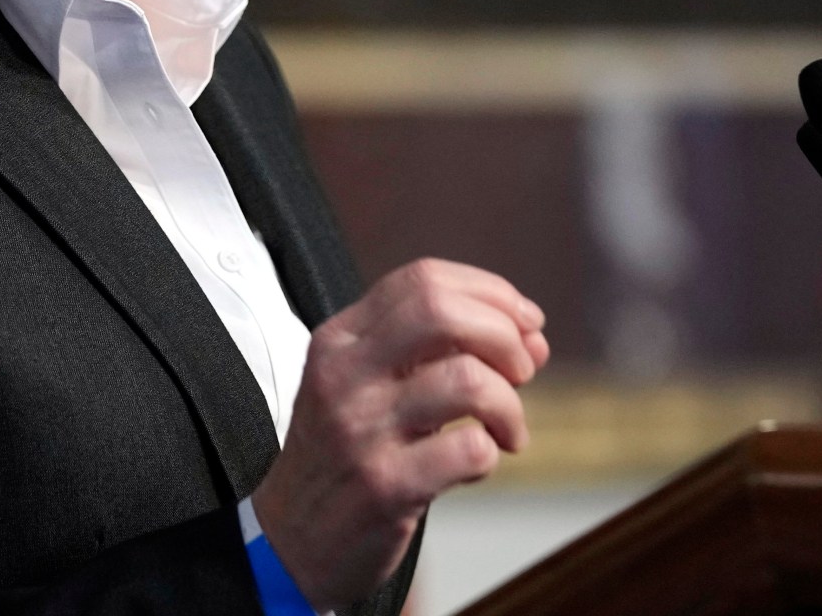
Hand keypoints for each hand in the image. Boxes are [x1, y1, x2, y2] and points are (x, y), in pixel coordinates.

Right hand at [249, 259, 550, 609]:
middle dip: (504, 334)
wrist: (291, 542)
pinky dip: (490, 453)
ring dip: (510, 405)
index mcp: (340, 339)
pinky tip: (477, 463)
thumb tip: (531, 337)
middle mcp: (345, 375)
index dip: (490, 293)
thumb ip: (437, 351)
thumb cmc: (341, 457)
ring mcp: (362, 430)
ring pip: (468, 380)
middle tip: (520, 370)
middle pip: (442, 311)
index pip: (423, 279)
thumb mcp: (364, 384)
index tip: (524, 322)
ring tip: (507, 429)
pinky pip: (469, 449)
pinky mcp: (385, 485)